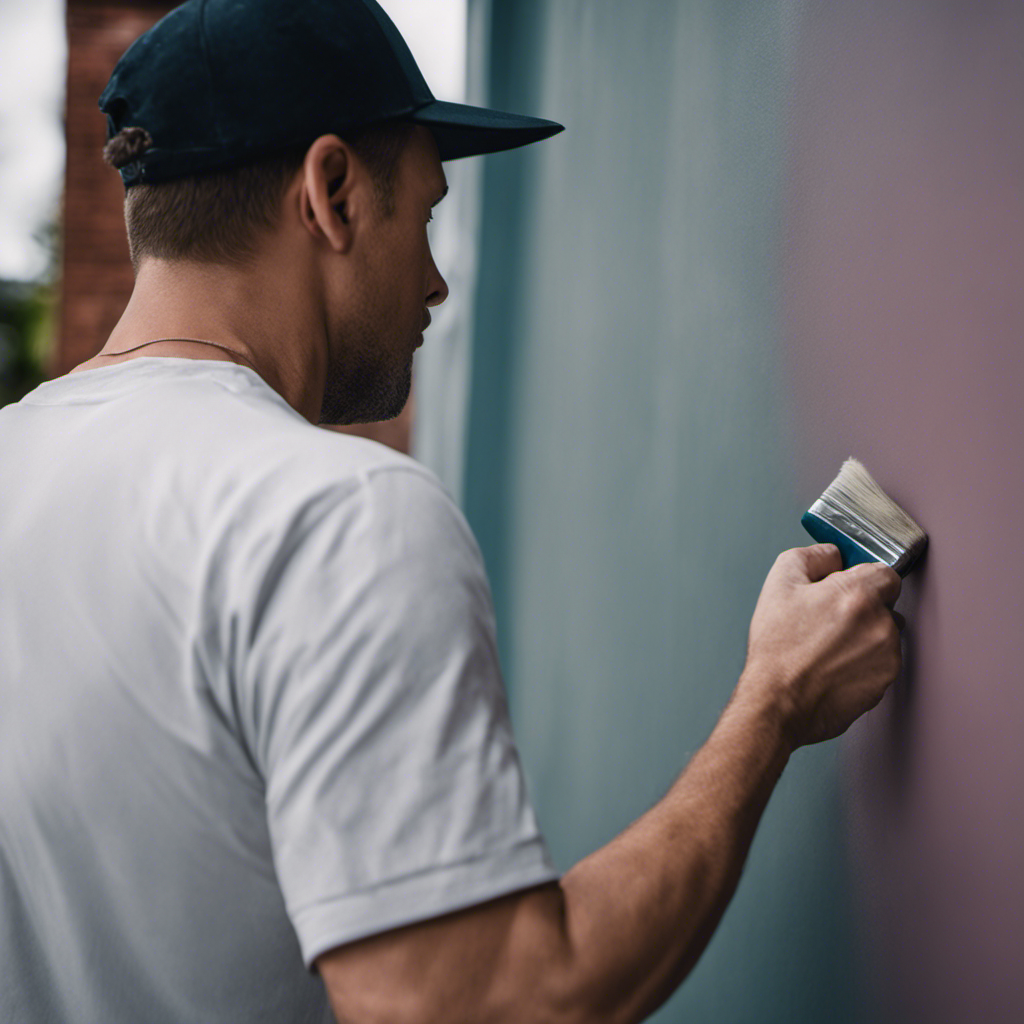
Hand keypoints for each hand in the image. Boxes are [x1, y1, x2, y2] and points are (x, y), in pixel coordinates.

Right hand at [738, 544, 902, 748]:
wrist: (777, 702)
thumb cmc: (777, 650)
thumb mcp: (779, 584)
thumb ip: (811, 556)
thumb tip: (832, 555)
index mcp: (858, 593)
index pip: (885, 572)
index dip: (861, 579)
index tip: (845, 588)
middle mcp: (881, 623)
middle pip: (884, 605)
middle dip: (861, 610)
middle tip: (827, 621)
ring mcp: (887, 656)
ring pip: (883, 635)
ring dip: (864, 637)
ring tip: (826, 648)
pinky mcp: (885, 683)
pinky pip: (880, 663)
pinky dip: (862, 663)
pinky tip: (832, 666)